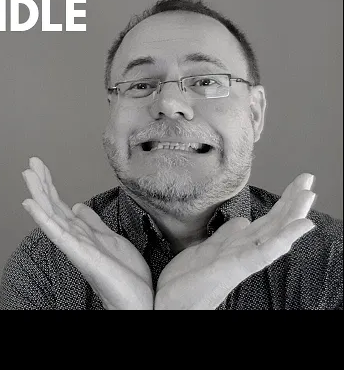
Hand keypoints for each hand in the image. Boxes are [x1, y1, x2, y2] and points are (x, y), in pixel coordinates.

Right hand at [21, 157, 152, 309]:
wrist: (136, 300)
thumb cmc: (124, 274)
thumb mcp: (109, 239)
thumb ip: (92, 223)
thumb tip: (78, 207)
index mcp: (81, 233)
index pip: (61, 204)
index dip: (50, 185)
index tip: (40, 167)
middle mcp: (73, 237)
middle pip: (53, 205)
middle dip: (42, 183)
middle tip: (31, 162)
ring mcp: (74, 245)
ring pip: (51, 214)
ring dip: (38, 194)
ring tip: (27, 174)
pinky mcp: (79, 253)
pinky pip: (57, 232)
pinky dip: (42, 217)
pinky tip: (31, 204)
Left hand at [154, 173, 316, 309]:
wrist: (172, 303)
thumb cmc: (188, 280)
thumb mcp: (207, 249)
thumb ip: (226, 236)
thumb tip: (242, 220)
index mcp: (237, 247)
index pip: (265, 221)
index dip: (282, 204)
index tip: (297, 185)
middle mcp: (243, 252)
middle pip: (273, 223)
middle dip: (291, 202)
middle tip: (308, 178)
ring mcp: (241, 260)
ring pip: (273, 234)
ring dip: (293, 213)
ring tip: (309, 195)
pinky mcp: (234, 268)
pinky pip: (263, 253)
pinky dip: (283, 239)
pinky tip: (300, 226)